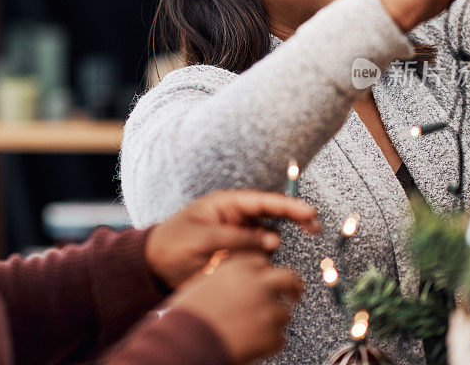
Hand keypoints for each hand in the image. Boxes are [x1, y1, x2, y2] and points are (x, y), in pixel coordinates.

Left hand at [145, 189, 319, 288]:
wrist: (153, 266)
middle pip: (273, 216)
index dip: (288, 206)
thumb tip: (274, 241)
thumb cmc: (173, 243)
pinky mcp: (237, 256)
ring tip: (232, 258)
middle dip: (294, 220)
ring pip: (267, 241)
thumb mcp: (202, 238)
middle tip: (315, 228)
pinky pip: (256, 258)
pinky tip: (239, 267)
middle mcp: (237, 218)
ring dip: (266, 249)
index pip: (263, 201)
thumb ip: (238, 238)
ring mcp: (239, 237)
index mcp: (226, 204)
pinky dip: (258, 263)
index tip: (309, 212)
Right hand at [167, 253, 303, 363]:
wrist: (188, 341)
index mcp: (240, 268)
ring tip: (253, 330)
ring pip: (285, 313)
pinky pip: (279, 339)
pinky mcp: (272, 336)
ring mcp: (268, 310)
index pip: (263, 262)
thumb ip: (226, 278)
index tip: (267, 279)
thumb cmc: (189, 314)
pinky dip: (269, 343)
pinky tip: (251, 344)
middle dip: (294, 286)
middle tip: (295, 295)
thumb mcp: (204, 283)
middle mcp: (258, 284)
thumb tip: (237, 283)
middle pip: (289, 278)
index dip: (264, 273)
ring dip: (273, 321)